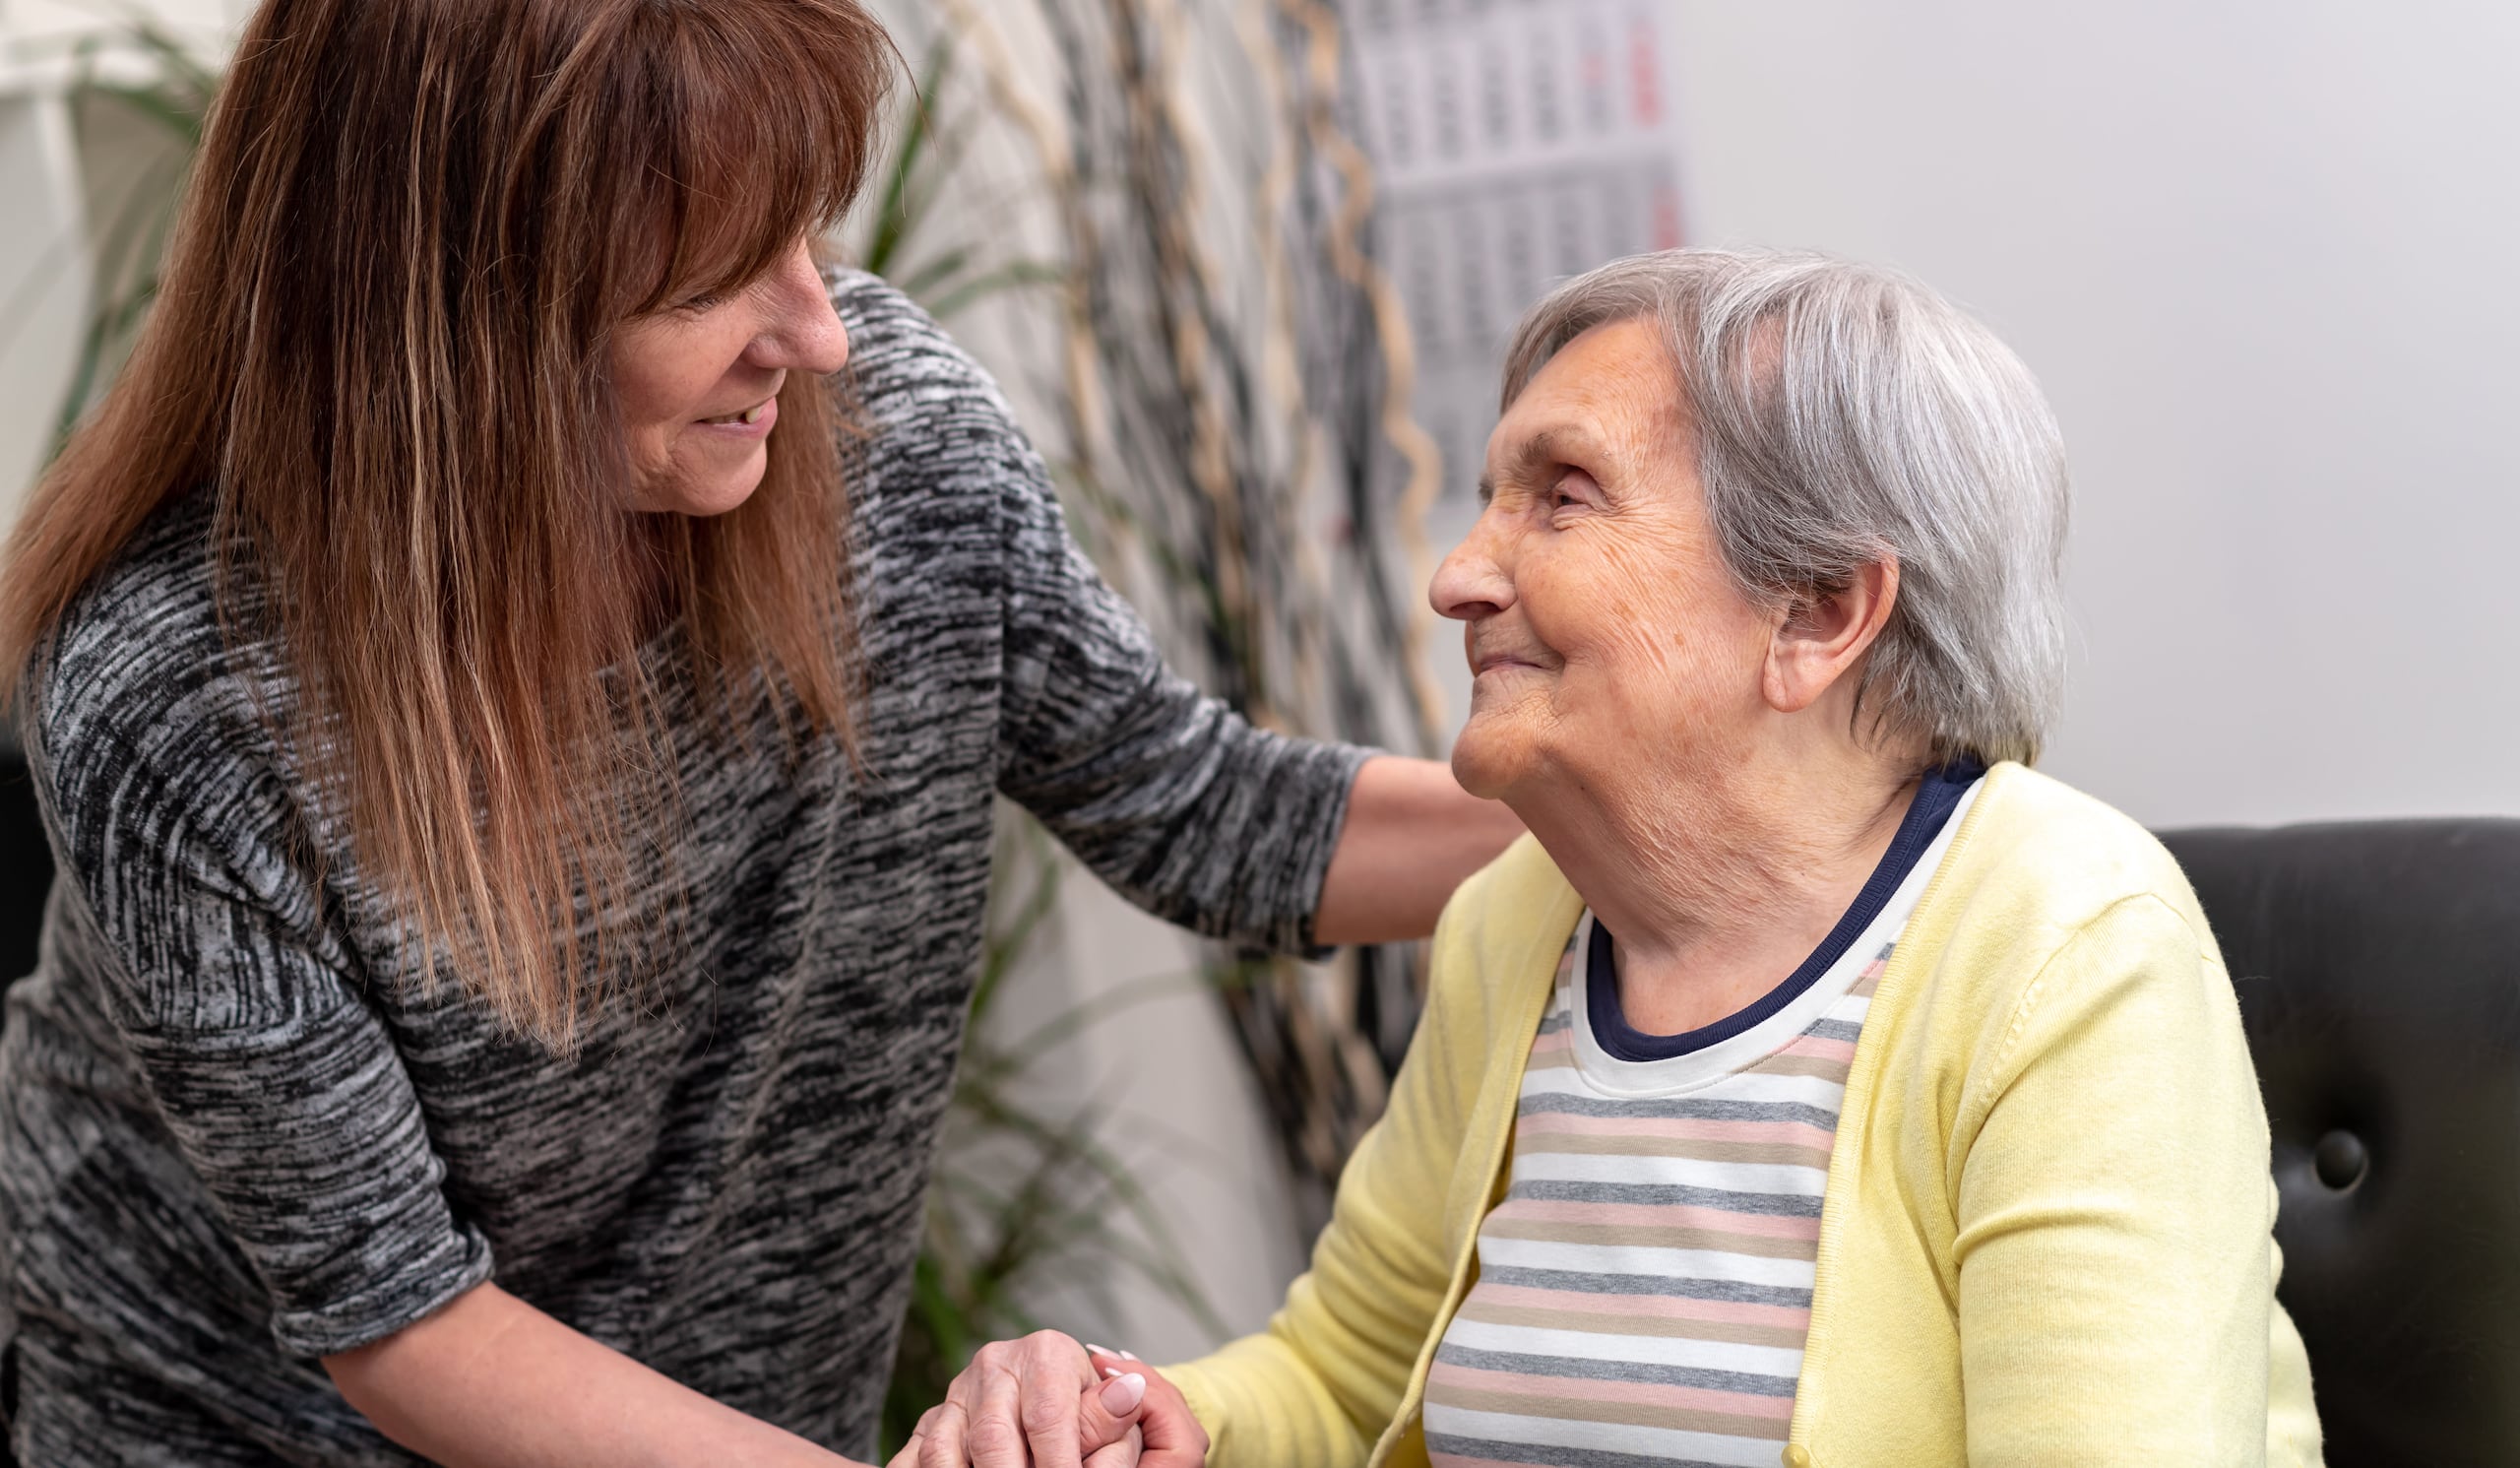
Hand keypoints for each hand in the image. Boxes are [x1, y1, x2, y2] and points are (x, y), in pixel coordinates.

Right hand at [888, 1331, 1203, 1467]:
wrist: (1053, 1406)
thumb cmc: (1096, 1420)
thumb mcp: (1115, 1413)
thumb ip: (1112, 1416)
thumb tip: (1129, 1393)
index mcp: (1047, 1353)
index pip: (1048, 1416)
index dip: (1060, 1464)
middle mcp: (996, 1364)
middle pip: (993, 1437)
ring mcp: (958, 1393)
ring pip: (946, 1450)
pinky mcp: (930, 1420)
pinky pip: (917, 1457)